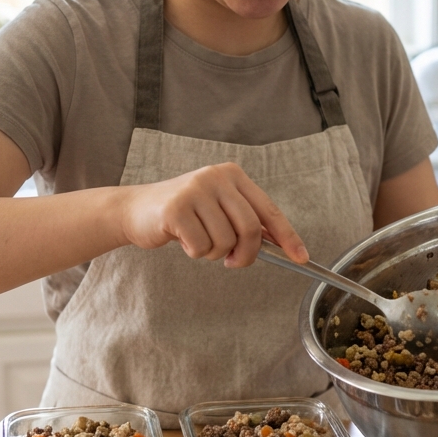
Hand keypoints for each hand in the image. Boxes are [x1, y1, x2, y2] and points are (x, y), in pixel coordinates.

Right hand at [119, 162, 307, 267]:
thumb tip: (281, 243)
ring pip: (225, 241)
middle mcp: (216, 177)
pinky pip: (201, 247)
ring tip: (198, 240)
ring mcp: (195, 190)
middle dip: (245, 254)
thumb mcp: (218, 209)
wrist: (136, 210)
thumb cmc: (183, 214)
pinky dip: (194, 253)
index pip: (268, 210)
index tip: (301, 257)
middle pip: (250, 229)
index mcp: (232, 175)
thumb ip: (246, 220)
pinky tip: (182, 239)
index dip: (287, 236)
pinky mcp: (176, 208)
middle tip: (233, 262)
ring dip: (214, 253)